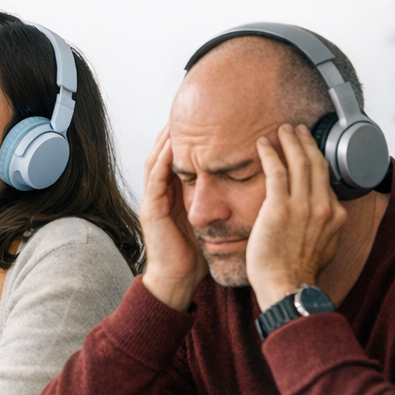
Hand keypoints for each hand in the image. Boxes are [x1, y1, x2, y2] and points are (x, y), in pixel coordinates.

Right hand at [140, 126, 205, 310]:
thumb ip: (217, 206)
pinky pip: (155, 180)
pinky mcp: (151, 211)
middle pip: (162, 156)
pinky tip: (172, 147)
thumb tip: (243, 190)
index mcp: (172, 197)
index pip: (176, 161)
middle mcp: (159, 196)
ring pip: (155, 162)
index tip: (198, 122)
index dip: (184, 141)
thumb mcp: (208, 223)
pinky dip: (162, 161)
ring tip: (175, 122)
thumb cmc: (194, 256)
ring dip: (164, 141)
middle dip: (170, 134)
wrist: (177, 281)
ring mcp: (152, 202)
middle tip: (183, 113)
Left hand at [247, 124, 346, 310]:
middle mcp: (324, 207)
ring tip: (283, 130)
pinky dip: (270, 154)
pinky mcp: (279, 207)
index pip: (327, 179)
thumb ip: (324, 227)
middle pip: (317, 164)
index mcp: (335, 216)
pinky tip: (263, 144)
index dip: (317, 159)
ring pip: (299, 163)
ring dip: (290, 142)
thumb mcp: (324, 246)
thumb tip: (321, 218)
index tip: (309, 148)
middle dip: (307, 142)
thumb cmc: (298, 271)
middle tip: (297, 129)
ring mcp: (303, 206)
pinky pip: (276, 171)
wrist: (287, 286)